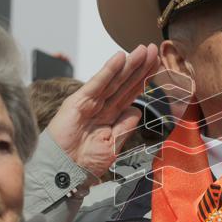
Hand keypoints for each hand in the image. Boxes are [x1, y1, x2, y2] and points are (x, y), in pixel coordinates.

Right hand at [45, 44, 159, 178]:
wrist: (64, 171)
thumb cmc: (85, 162)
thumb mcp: (113, 145)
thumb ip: (125, 127)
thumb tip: (137, 110)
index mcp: (110, 117)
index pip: (130, 94)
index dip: (143, 80)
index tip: (157, 66)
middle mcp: (102, 106)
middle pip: (125, 83)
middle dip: (140, 67)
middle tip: (154, 50)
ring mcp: (90, 102)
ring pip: (114, 80)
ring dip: (129, 64)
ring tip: (143, 50)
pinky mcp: (78, 101)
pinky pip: (97, 83)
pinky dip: (108, 70)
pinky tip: (120, 58)